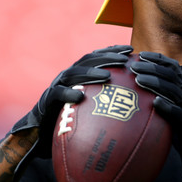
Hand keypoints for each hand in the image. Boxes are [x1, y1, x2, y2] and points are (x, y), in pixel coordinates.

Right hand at [10, 45, 132, 159]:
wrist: (43, 131)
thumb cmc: (74, 117)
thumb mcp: (93, 105)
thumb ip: (109, 97)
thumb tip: (137, 100)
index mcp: (81, 73)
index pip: (98, 56)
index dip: (113, 50)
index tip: (131, 49)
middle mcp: (69, 75)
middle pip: (88, 60)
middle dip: (107, 57)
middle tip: (124, 59)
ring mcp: (58, 85)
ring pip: (74, 74)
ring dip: (91, 73)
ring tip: (107, 76)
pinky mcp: (47, 100)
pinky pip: (58, 95)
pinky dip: (68, 94)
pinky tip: (80, 97)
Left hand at [131, 52, 181, 175]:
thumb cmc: (181, 124)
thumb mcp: (173, 105)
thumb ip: (160, 95)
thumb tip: (134, 87)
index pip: (173, 67)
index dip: (158, 58)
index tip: (141, 54)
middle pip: (171, 75)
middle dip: (153, 68)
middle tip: (134, 67)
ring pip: (174, 90)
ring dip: (156, 82)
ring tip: (139, 80)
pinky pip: (178, 113)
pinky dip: (167, 106)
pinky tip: (155, 102)